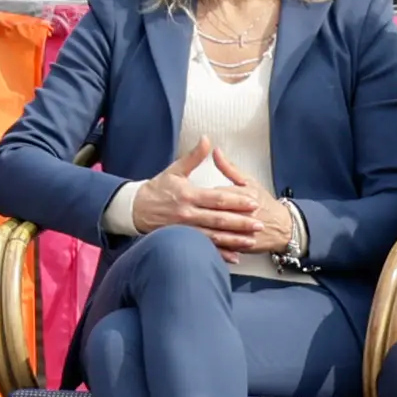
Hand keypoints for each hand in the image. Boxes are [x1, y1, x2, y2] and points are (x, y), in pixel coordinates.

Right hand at [128, 140, 270, 240]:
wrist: (136, 209)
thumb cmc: (158, 189)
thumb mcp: (174, 170)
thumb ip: (193, 156)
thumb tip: (207, 139)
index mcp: (188, 195)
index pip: (217, 199)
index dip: (236, 201)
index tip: (253, 202)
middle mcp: (187, 214)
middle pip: (218, 219)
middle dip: (241, 223)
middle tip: (260, 224)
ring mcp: (186, 230)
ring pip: (214, 236)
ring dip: (233, 240)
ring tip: (251, 240)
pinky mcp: (183, 240)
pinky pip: (204, 248)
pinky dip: (220, 254)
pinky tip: (234, 257)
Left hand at [193, 146, 303, 255]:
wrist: (283, 228)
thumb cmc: (264, 202)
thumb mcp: (249, 182)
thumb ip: (229, 167)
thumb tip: (215, 151)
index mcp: (244, 194)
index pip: (217, 194)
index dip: (204, 195)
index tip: (194, 195)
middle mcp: (243, 213)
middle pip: (215, 212)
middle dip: (199, 212)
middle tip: (188, 211)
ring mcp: (243, 231)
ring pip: (217, 230)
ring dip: (202, 229)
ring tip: (189, 227)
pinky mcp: (242, 245)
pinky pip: (223, 245)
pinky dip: (211, 244)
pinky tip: (199, 243)